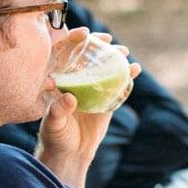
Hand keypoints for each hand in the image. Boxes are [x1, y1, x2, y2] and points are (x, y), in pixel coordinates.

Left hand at [36, 29, 140, 187]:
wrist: (71, 153)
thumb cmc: (55, 137)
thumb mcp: (52, 125)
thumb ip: (58, 111)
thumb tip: (69, 97)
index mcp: (58, 80)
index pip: (63, 52)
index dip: (72, 39)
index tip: (84, 33)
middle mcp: (74, 79)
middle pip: (86, 54)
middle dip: (97, 43)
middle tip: (108, 40)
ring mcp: (91, 87)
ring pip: (103, 66)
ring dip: (114, 56)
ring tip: (124, 52)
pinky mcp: (106, 98)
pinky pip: (117, 83)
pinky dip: (127, 75)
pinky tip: (135, 69)